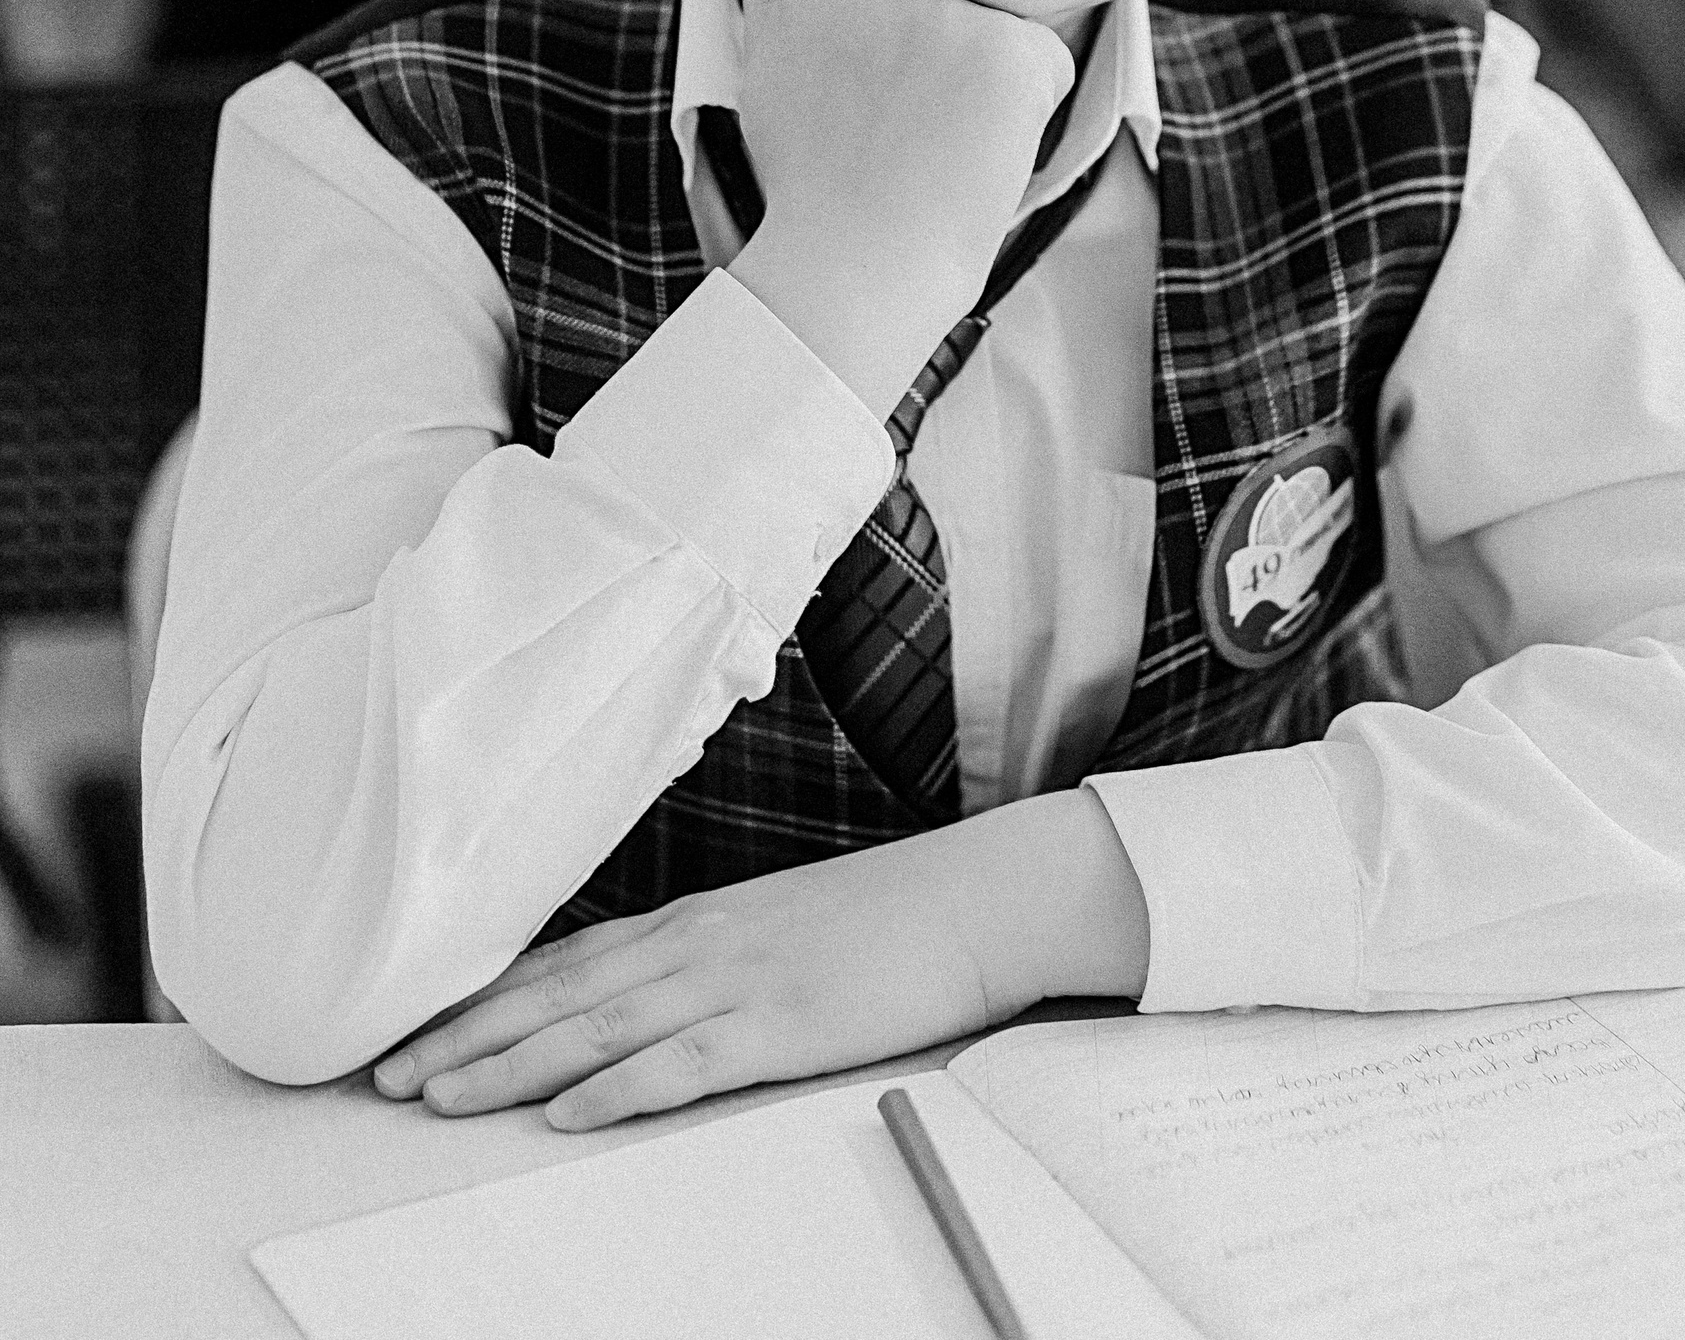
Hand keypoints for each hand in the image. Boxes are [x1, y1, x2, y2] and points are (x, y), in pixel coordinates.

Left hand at [371, 792, 1147, 1129]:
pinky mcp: (782, 1023)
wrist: (971, 900)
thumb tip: (632, 996)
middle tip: (385, 1078)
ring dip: (509, 1064)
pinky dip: (619, 1087)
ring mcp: (737, 981)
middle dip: (465, 1038)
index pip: (562, 965)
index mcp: (693, 923)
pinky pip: (686, 1062)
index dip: (481, 1002)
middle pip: (559, 996)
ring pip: (599, 1027)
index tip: (410, 1034)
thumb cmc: (878, 921)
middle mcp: (696, 944)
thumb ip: (700, 959)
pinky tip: (568, 1112)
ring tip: (439, 1098)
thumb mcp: (772, 932)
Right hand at [728, 0, 1074, 414]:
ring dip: (981, 69)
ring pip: (989, 22)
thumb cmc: (813, 197)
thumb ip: (795, 19)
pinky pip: (1046, 62)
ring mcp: (940, 8)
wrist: (854, 265)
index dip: (884, 34)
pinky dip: (1033, 107)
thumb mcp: (767, 81)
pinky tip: (985, 149)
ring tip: (941, 139)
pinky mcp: (1005, 47)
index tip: (877, 90)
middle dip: (932, 40)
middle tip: (907, 121)